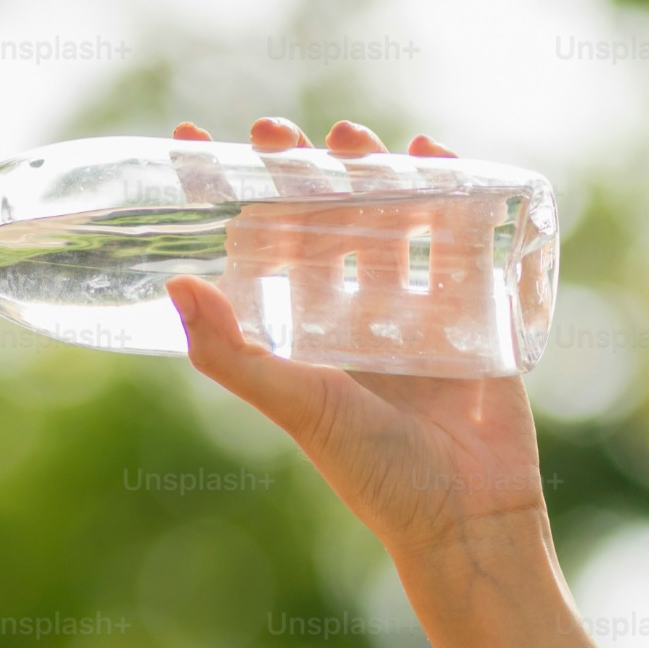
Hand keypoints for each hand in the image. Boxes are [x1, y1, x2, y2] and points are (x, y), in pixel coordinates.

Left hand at [164, 118, 546, 554]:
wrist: (467, 517)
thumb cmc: (375, 471)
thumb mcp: (296, 404)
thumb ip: (232, 353)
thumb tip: (174, 284)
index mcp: (305, 336)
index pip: (260, 250)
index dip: (229, 199)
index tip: (195, 145)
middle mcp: (354, 318)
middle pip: (324, 224)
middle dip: (302, 174)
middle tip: (278, 130)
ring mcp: (415, 312)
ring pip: (390, 222)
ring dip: (371, 174)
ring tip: (353, 134)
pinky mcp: (474, 314)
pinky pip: (462, 241)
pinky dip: (452, 193)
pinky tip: (434, 154)